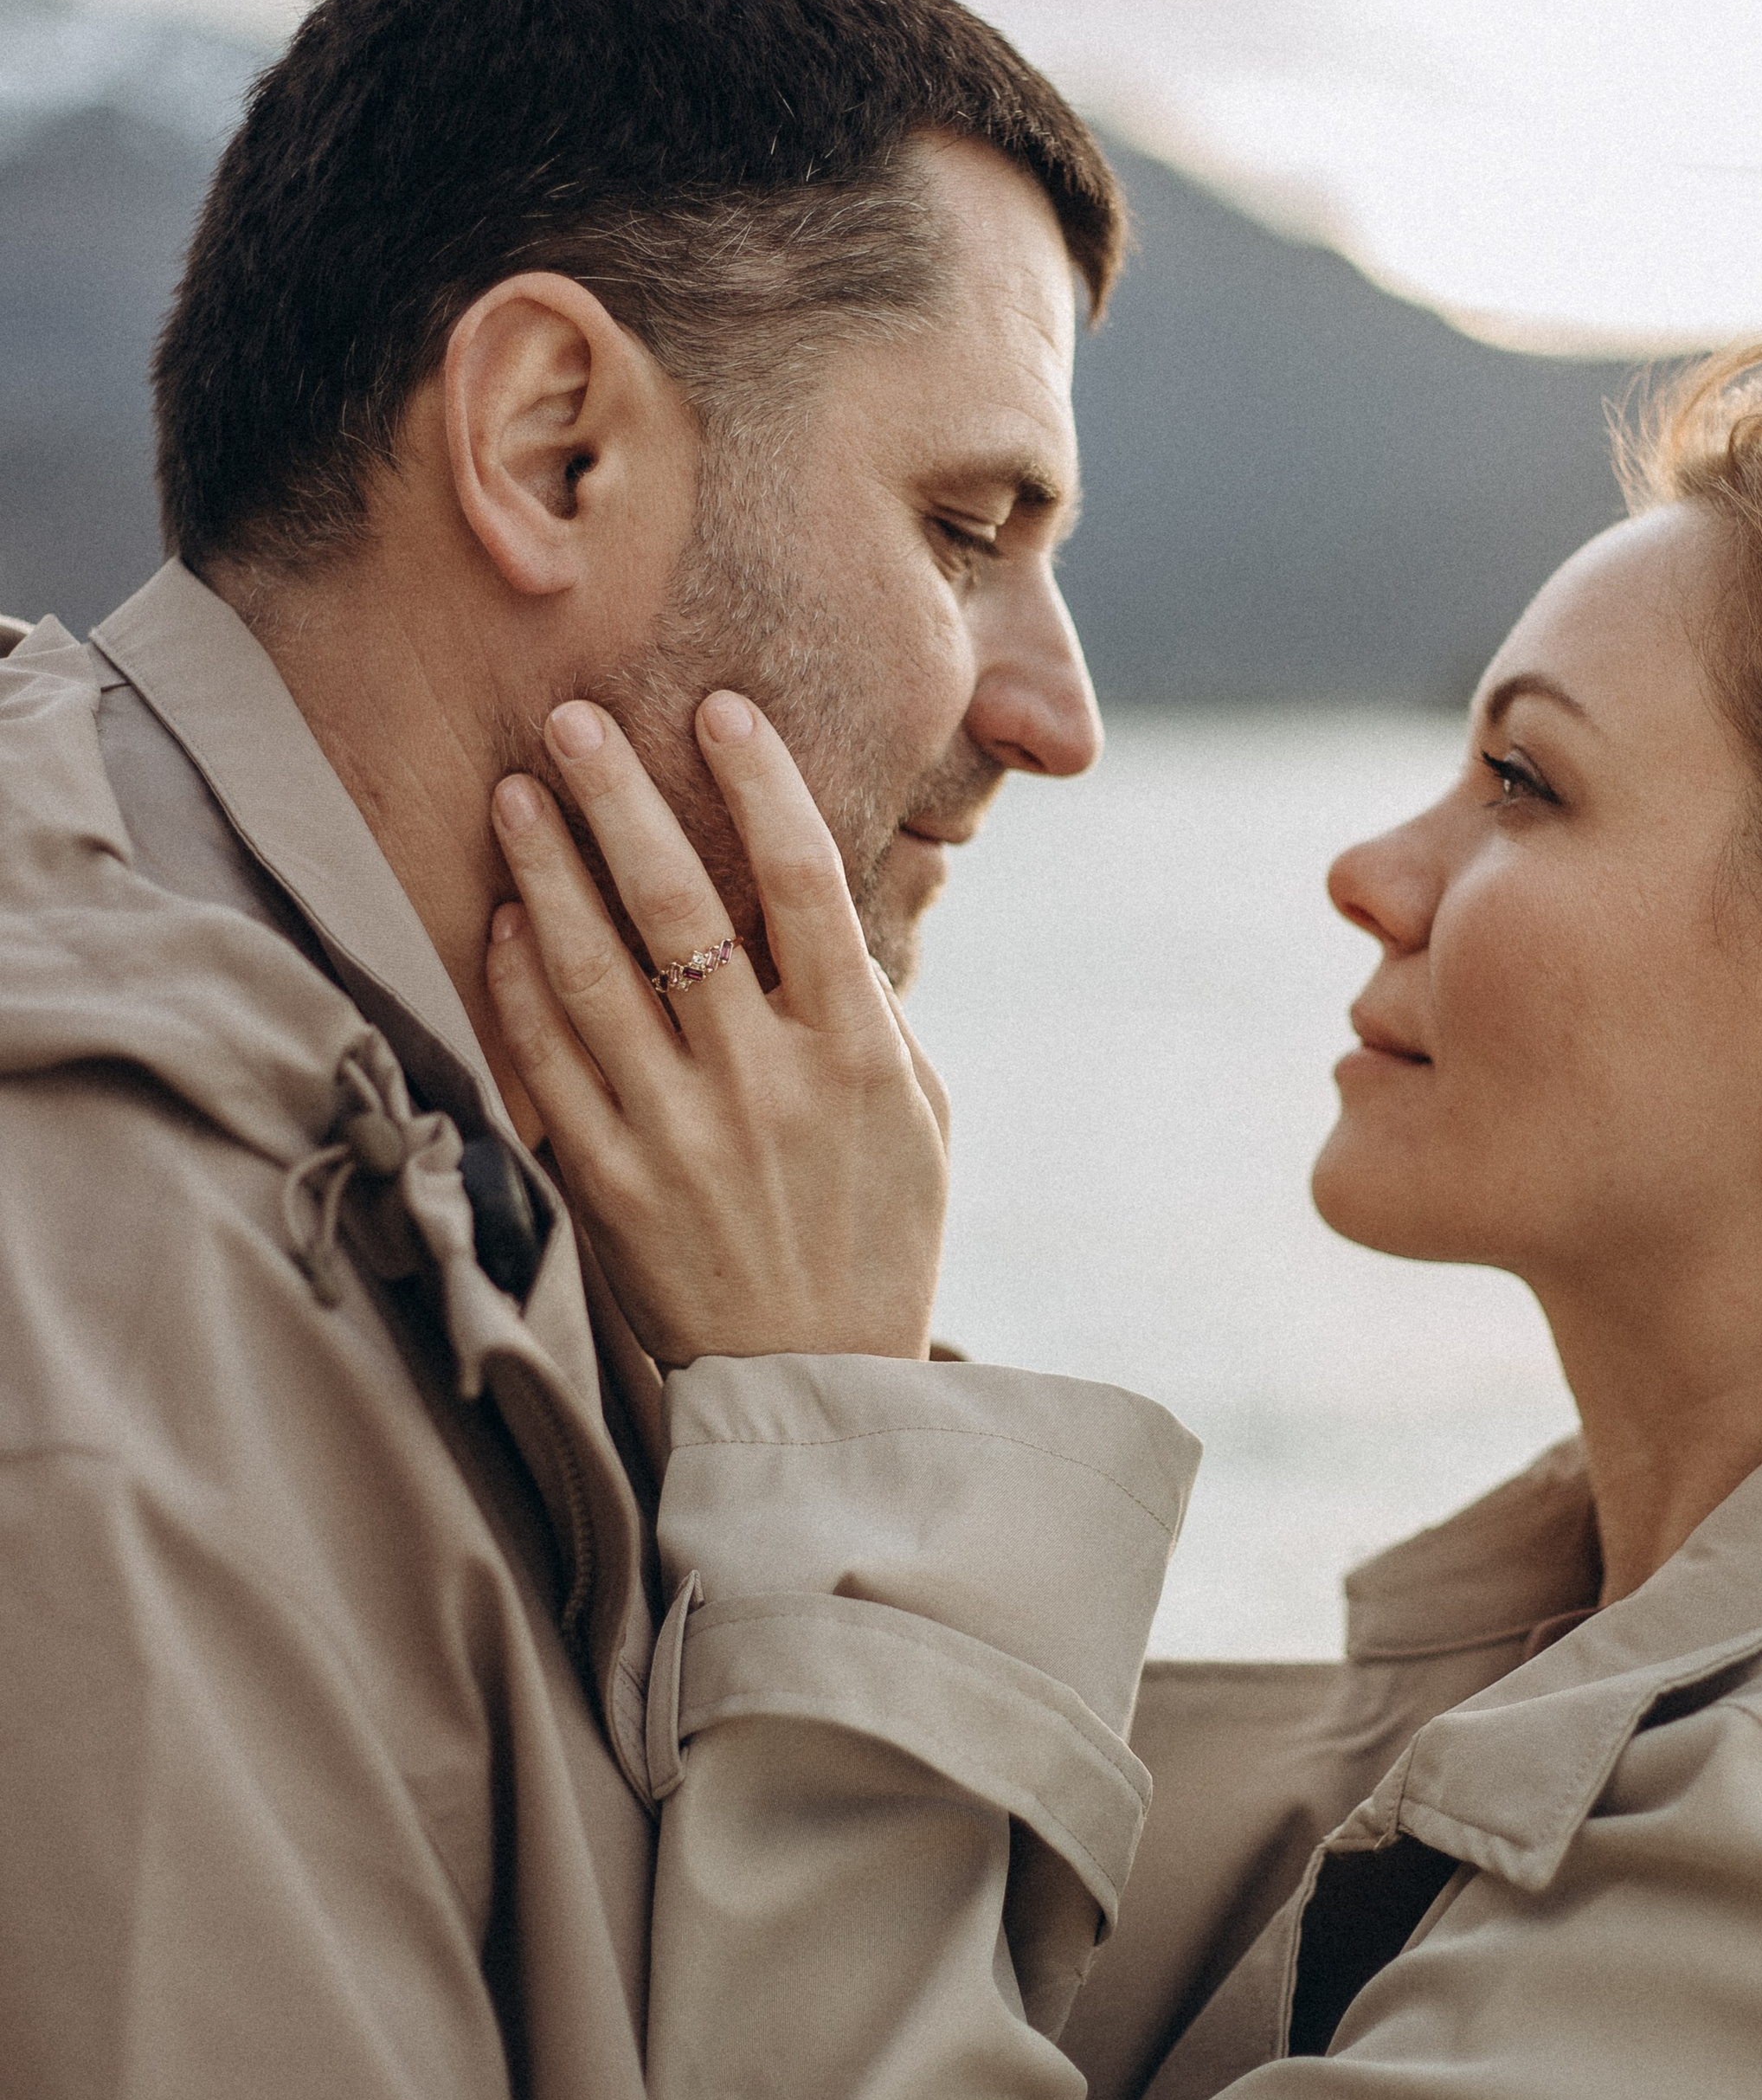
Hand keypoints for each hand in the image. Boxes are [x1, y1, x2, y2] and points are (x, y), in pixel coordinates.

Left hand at [485, 690, 950, 1364]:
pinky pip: (550, 1059)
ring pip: (594, 969)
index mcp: (857, 1054)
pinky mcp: (608, 1184)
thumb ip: (871, 1008)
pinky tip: (506, 915)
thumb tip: (824, 904)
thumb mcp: (917, 1117)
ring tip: (517, 789)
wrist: (815, 1391)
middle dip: (622, 796)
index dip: (760, 784)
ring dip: (549, 868)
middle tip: (573, 716)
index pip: (805, 882)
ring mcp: (677, 1133)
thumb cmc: (879, 1238)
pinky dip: (523, 978)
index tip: (723, 709)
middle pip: (682, 903)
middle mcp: (764, 1082)